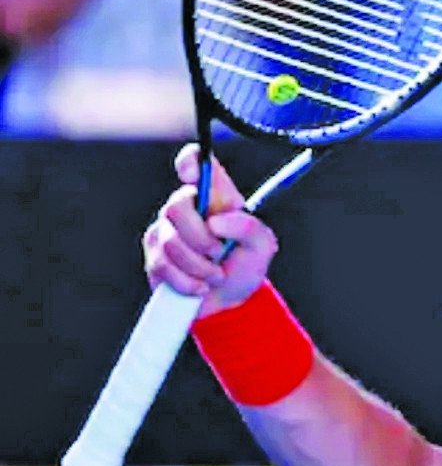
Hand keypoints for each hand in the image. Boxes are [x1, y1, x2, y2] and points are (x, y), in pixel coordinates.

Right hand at [142, 144, 277, 315]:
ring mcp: (165, 230)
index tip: (193, 176)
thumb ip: (249, 227)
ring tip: (215, 275)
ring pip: (169, 241)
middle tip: (219, 254)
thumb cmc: (244, 266)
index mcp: (215, 196)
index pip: (196, 162)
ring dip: (199, 266)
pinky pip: (163, 265)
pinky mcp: (155, 257)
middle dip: (201, 238)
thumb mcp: (262, 246)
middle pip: (176, 206)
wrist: (229, 304)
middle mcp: (186, 207)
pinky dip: (187, 281)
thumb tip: (216, 222)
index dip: (190, 162)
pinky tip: (200, 286)